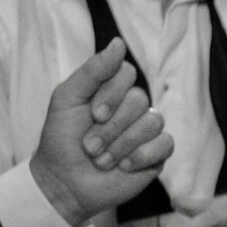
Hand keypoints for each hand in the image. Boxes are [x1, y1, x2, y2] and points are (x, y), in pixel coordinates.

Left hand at [29, 39, 172, 226]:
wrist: (64, 183)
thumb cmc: (61, 140)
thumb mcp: (67, 99)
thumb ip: (93, 70)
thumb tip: (118, 42)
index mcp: (111, 89)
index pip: (127, 73)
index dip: (111, 94)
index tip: (92, 114)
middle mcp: (132, 106)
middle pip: (138, 99)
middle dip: (111, 127)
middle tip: (90, 146)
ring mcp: (146, 130)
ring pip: (152, 121)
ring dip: (121, 145)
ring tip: (102, 160)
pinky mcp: (157, 154)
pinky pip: (165, 143)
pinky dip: (141, 156)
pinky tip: (124, 166)